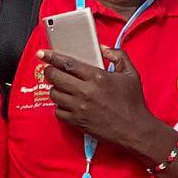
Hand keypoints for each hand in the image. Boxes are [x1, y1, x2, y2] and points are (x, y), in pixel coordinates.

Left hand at [41, 48, 160, 154]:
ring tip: (61, 87)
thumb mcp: (130, 74)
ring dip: (55, 88)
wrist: (133, 129)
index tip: (43, 53)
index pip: (67, 63)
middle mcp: (85, 92)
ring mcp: (79, 108)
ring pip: (54, 94)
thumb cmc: (132, 103)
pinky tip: (67, 103)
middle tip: (51, 70)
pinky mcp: (76, 121)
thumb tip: (103, 48)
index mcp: (97, 77)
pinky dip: (59, 106)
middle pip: (55, 77)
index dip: (52, 57)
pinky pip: (57, 111)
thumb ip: (118, 55)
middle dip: (49, 71)